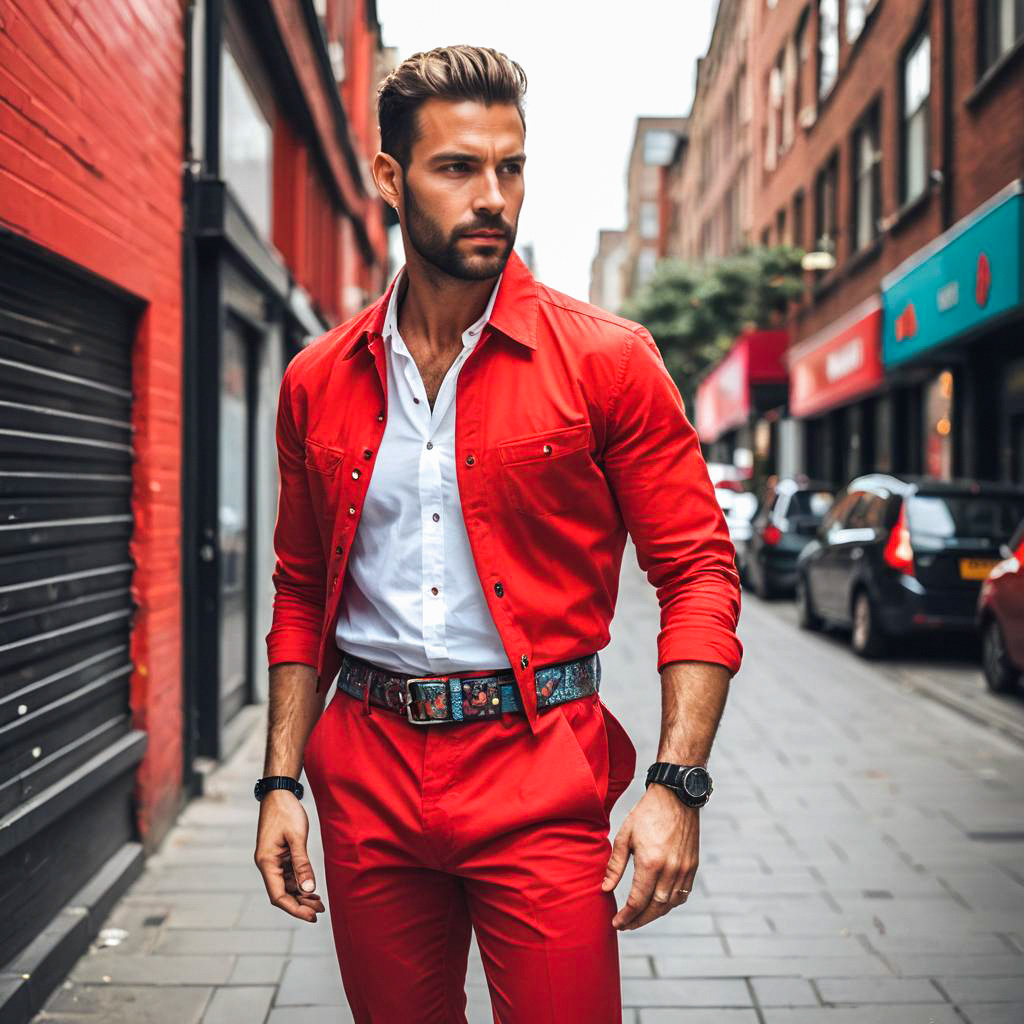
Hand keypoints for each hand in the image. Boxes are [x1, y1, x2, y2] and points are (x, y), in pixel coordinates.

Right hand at [254, 790, 324, 922]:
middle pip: (281, 893)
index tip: (312, 916)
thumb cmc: (286, 812)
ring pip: (286, 885)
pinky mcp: (279, 855)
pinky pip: (288, 875)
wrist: (279, 793)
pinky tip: (312, 888)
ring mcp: (272, 860)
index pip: (278, 895)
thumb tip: (309, 889)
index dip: (294, 908)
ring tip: (319, 902)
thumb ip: (302, 864)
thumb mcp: (297, 838)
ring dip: (301, 895)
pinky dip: (300, 883)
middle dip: (300, 904)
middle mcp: (267, 864)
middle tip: (320, 910)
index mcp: (266, 862)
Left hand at [601, 783, 698, 929]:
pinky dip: (670, 904)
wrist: (675, 797)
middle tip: (625, 925)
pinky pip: (682, 894)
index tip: (616, 923)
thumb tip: (605, 889)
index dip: (626, 916)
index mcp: (650, 863)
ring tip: (639, 917)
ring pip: (669, 904)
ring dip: (654, 915)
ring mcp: (684, 869)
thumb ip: (615, 865)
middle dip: (638, 921)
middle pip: (654, 908)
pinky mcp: (693, 866)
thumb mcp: (624, 836)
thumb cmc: (646, 813)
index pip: (637, 901)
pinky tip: (659, 904)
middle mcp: (670, 870)